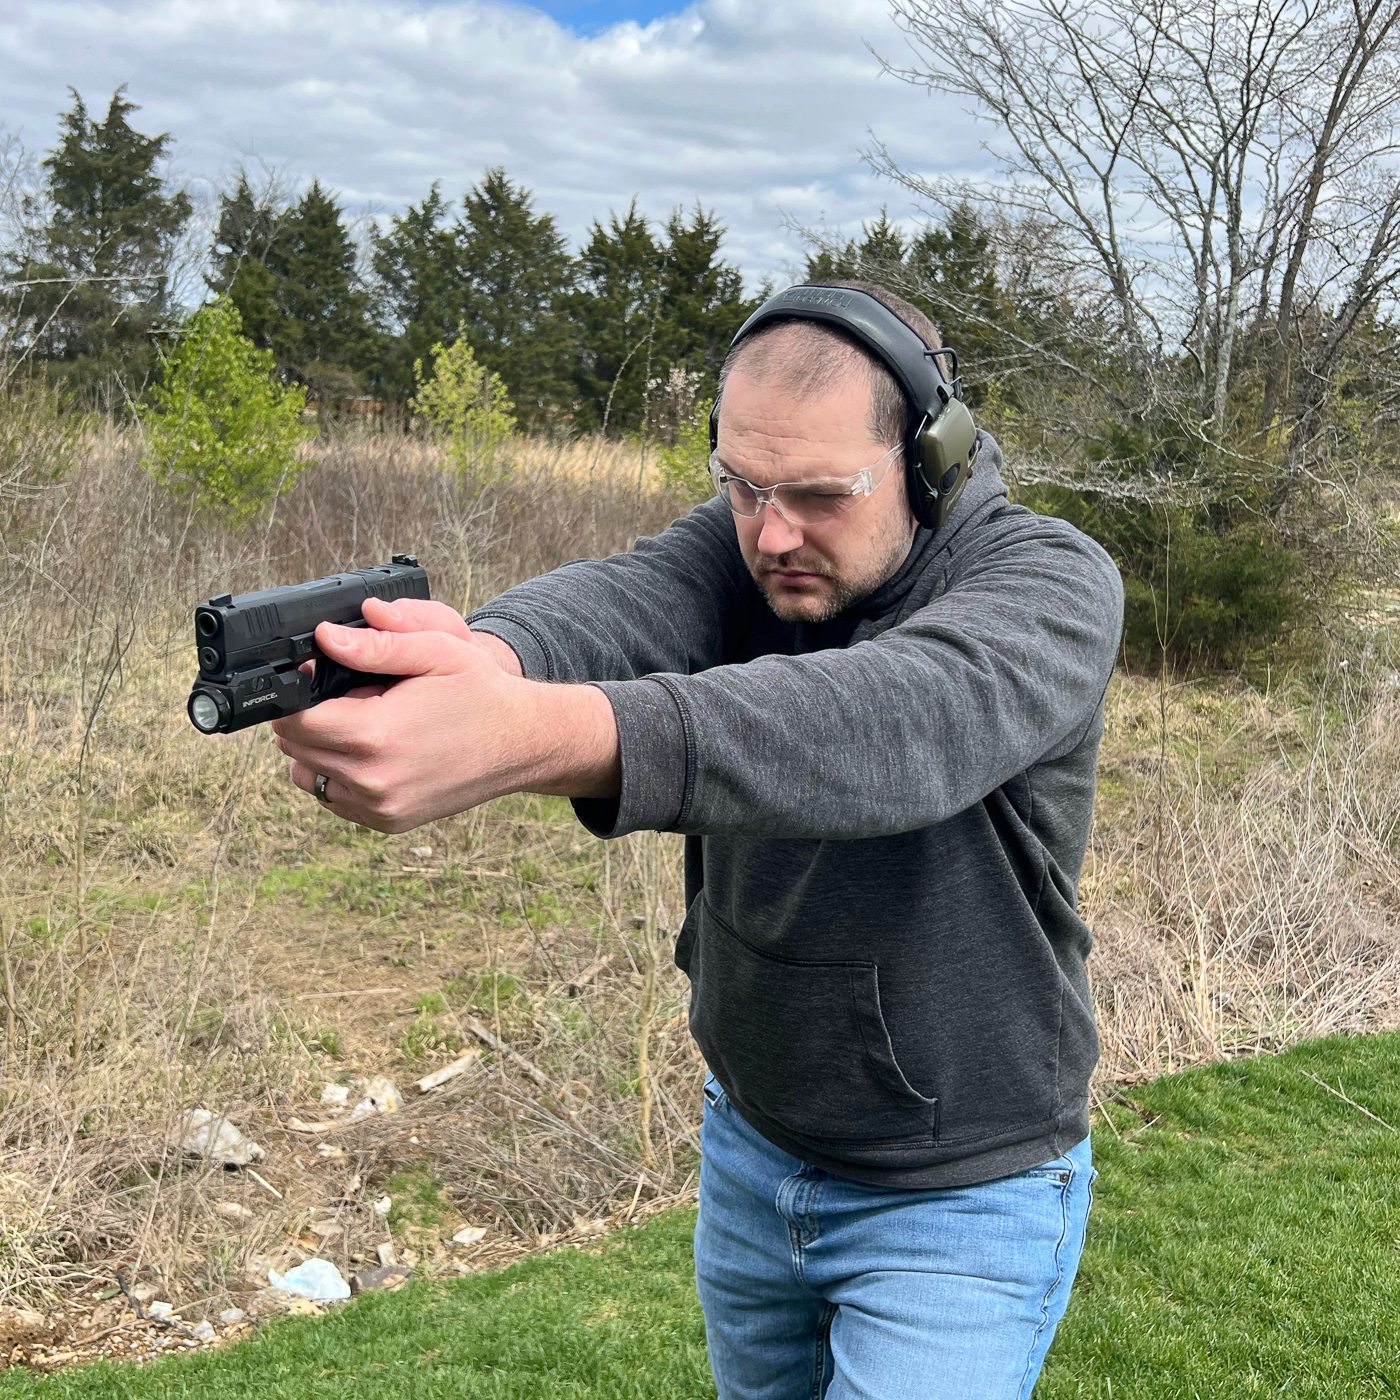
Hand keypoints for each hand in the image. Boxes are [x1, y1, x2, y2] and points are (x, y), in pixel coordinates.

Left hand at [272, 599, 616, 832]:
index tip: (319, 675)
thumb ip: (378, 645)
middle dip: (312, 716)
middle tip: (360, 697)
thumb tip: (326, 637)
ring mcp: (380, 808)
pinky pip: (334, 797)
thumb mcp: (437, 652)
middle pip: (295, 747)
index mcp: (377, 735)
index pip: (294, 719)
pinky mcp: (388, 822)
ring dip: (322, 747)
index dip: (299, 692)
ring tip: (369, 724)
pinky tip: (379, 750)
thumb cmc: (482, 693)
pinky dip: (342, 772)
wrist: (524, 743)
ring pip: (307, 774)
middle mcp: (373, 781)